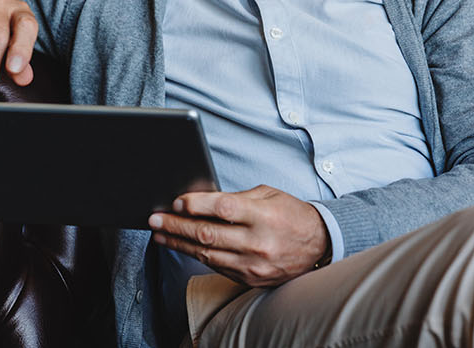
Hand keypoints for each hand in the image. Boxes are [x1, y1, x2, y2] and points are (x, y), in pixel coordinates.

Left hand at [148, 185, 330, 287]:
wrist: (319, 246)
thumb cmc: (292, 215)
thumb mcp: (269, 195)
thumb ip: (236, 198)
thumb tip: (200, 201)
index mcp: (263, 216)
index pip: (223, 209)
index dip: (196, 205)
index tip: (175, 202)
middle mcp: (257, 242)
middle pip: (207, 233)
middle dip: (176, 226)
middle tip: (154, 220)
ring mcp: (253, 264)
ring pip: (206, 253)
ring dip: (179, 243)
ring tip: (161, 234)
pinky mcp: (250, 278)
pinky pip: (216, 266)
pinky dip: (197, 255)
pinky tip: (183, 246)